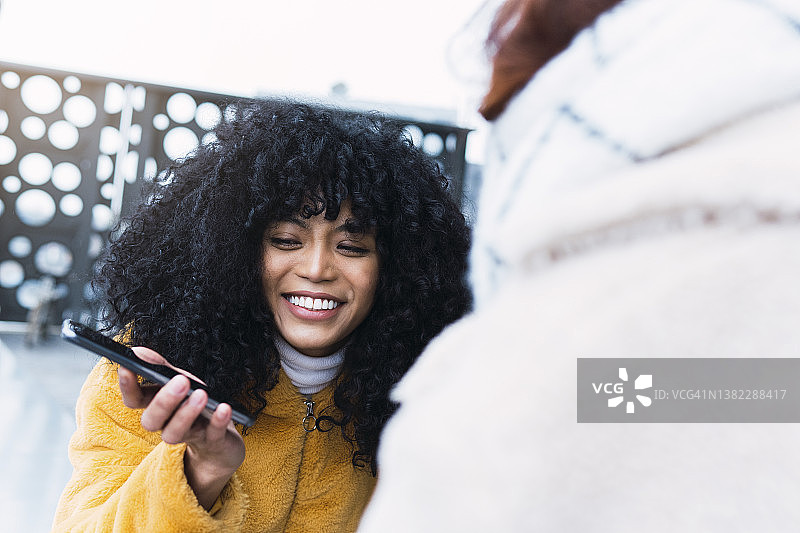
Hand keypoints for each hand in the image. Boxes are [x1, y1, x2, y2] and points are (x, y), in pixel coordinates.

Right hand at [118, 347, 245, 509]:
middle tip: (181, 381)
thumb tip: (138, 352)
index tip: (128, 367)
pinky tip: (223, 408)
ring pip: (176, 433)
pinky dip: (218, 421)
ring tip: (201, 394)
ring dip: (187, 413)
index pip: (133, 400)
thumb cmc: (194, 402)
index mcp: (156, 407)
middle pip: (152, 420)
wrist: (220, 438)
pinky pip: (213, 434)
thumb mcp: (179, 381)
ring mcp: (189, 435)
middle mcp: (167, 424)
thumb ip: (159, 367)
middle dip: (163, 401)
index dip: (128, 387)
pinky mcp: (212, 441)